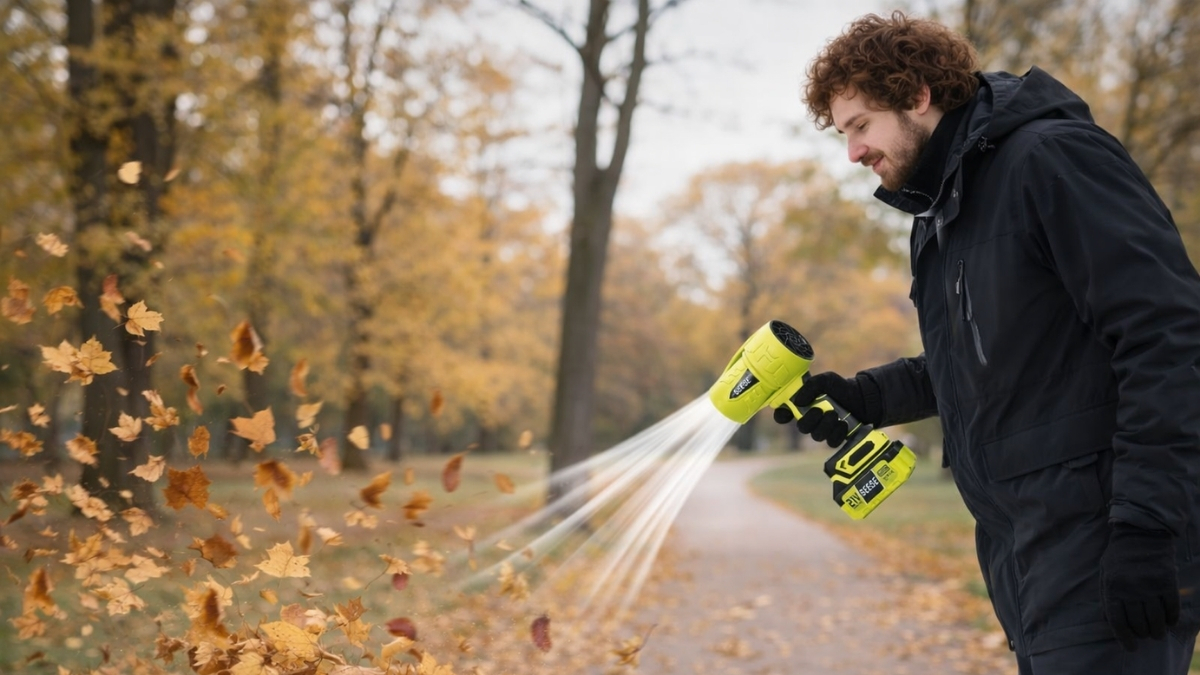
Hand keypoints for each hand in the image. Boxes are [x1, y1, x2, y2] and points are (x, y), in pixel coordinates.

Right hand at [772, 371, 881, 446]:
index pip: (783, 414)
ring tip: (835, 415)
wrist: (861, 397)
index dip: (781, 415)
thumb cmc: (840, 388)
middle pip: (801, 427)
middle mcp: (809, 419)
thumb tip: (798, 401)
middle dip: (810, 420)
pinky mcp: (835, 437)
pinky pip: (831, 442)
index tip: (787, 412)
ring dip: (825, 426)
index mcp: (802, 405)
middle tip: (820, 410)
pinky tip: (843, 424)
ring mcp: (822, 429)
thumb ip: (811, 386)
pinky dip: (837, 433)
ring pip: (816, 436)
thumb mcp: (826, 380)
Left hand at [1100, 522, 1179, 650]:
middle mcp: (1130, 589)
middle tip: (1146, 636)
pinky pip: (1171, 608)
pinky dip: (1172, 619)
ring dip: (1157, 631)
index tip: (1131, 647)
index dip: (1124, 638)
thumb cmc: (1120, 556)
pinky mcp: (1167, 582)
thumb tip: (1107, 620)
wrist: (1141, 533)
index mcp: (1112, 587)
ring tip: (1157, 634)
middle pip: (1138, 623)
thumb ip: (1105, 596)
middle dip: (1142, 634)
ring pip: (1156, 619)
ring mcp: (1150, 586)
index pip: (1117, 621)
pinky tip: (1170, 621)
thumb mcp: (1104, 573)